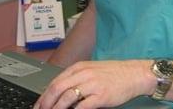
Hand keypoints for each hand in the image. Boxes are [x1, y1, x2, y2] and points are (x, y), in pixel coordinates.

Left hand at [33, 59, 153, 108]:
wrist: (134, 74)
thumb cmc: (114, 73)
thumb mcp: (92, 70)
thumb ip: (77, 78)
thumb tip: (60, 92)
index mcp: (80, 67)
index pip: (56, 81)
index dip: (44, 95)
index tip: (38, 105)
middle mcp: (84, 74)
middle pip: (58, 88)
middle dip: (46, 102)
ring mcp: (92, 84)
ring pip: (67, 97)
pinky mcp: (101, 96)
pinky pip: (82, 106)